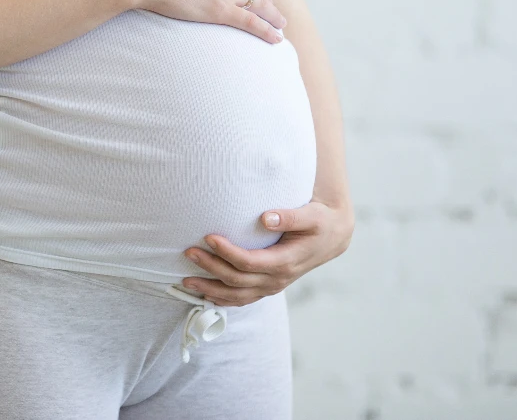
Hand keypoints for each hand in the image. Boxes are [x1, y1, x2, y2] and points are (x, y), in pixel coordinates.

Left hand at [180, 197, 354, 306]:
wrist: (332, 237)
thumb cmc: (319, 222)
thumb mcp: (311, 215)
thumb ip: (290, 216)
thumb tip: (266, 218)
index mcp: (285, 262)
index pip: (249, 262)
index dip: (227, 252)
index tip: (208, 237)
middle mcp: (277, 279)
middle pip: (236, 280)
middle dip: (210, 267)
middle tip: (188, 252)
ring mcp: (272, 286)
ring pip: (236, 296)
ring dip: (210, 289)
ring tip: (185, 281)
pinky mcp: (267, 286)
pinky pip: (242, 299)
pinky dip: (222, 299)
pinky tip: (204, 294)